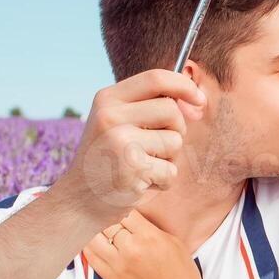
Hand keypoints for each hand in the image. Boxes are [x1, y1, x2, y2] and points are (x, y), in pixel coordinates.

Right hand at [54, 68, 206, 229]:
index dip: (184, 86)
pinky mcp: (132, 170)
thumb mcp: (118, 123)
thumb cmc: (108, 159)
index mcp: (107, 99)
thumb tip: (197, 101)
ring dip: (168, 159)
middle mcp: (110, 117)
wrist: (79, 200)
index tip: (199, 99)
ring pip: (175, 141)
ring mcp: (121, 143)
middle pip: (172, 110)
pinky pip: (172, 171)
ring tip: (142, 166)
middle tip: (157, 146)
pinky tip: (140, 183)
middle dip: (176, 129)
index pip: (156, 78)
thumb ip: (151, 107)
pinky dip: (163, 181)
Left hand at [83, 208, 208, 278]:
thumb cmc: (182, 275)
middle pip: (107, 222)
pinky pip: (91, 258)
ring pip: (94, 238)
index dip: (119, 206)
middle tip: (101, 212)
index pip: (124, 211)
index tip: (117, 205)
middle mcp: (132, 249)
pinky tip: (89, 242)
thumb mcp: (174, 243)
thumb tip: (132, 218)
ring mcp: (120, 265)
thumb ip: (151, 229)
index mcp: (150, 236)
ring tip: (94, 226)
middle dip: (105, 216)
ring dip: (94, 230)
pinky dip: (88, 247)